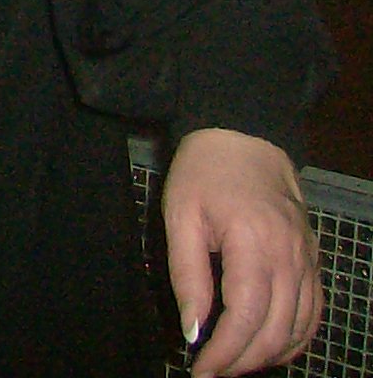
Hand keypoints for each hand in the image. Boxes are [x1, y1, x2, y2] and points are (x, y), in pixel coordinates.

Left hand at [163, 126, 319, 374]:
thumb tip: (194, 330)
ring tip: (235, 366)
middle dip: (244, 361)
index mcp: (255, 245)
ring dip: (269, 355)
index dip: (225, 352)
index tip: (201, 371)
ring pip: (299, 327)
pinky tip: (270, 348)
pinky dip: (295, 338)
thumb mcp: (180, 217)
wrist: (244, 138)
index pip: (245, 317)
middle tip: (213, 373)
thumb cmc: (203, 174)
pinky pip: (313, 312)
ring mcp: (307, 261)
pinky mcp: (312, 261)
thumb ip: (187, 276)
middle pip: (275, 330)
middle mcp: (290, 259)